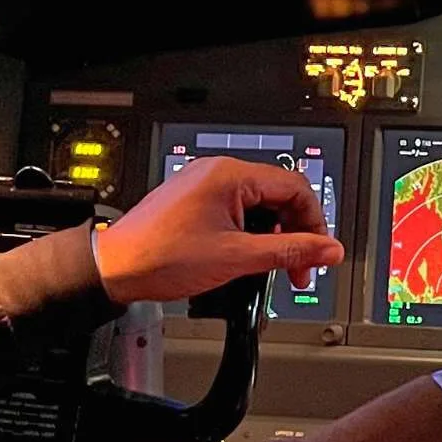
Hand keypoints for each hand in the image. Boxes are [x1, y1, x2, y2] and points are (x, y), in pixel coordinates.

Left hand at [94, 156, 343, 304]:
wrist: (113, 269)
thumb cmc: (160, 257)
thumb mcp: (236, 257)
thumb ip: (289, 251)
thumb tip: (328, 248)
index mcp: (231, 175)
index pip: (295, 188)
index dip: (313, 223)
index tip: (318, 253)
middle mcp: (218, 172)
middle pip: (280, 195)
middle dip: (294, 234)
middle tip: (298, 268)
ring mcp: (205, 185)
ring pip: (259, 205)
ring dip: (272, 237)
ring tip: (270, 268)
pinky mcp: (195, 201)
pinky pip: (237, 210)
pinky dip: (250, 234)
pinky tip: (247, 258)